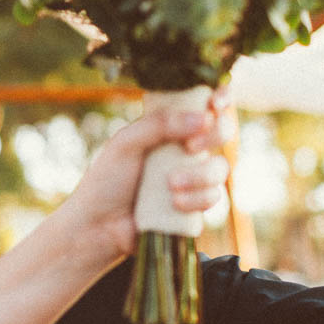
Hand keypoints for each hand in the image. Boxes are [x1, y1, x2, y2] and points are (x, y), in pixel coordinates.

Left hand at [67, 87, 233, 256]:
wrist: (99, 226)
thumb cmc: (107, 180)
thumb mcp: (126, 142)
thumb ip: (160, 124)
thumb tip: (203, 118)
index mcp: (168, 127)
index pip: (203, 103)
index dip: (220, 98)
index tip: (216, 103)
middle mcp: (184, 149)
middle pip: (223, 131)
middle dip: (216, 135)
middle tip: (190, 147)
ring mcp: (193, 177)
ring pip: (220, 167)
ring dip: (200, 175)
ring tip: (171, 185)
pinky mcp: (195, 205)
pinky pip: (214, 196)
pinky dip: (196, 199)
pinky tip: (174, 203)